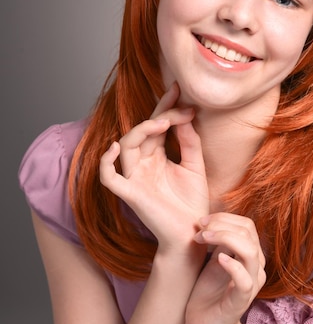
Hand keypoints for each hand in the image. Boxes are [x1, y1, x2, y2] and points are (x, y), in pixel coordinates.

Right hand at [99, 84, 209, 252]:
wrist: (194, 233)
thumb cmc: (192, 202)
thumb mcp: (195, 166)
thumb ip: (189, 142)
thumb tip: (185, 114)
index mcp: (156, 156)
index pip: (156, 125)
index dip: (164, 106)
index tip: (178, 89)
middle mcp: (142, 164)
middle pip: (142, 131)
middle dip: (160, 114)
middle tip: (181, 106)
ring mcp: (134, 178)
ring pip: (126, 146)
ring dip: (142, 130)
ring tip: (164, 122)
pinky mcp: (130, 194)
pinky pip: (108, 177)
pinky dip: (106, 162)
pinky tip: (115, 147)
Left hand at [185, 213, 265, 323]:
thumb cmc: (208, 293)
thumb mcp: (214, 260)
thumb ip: (219, 241)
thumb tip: (212, 219)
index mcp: (251, 256)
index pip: (247, 225)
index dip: (224, 217)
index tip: (201, 221)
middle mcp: (256, 268)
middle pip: (249, 232)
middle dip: (221, 224)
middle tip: (199, 229)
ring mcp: (250, 285)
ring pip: (250, 251)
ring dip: (224, 238)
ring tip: (203, 238)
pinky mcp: (241, 302)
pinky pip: (244, 280)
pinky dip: (232, 264)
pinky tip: (217, 259)